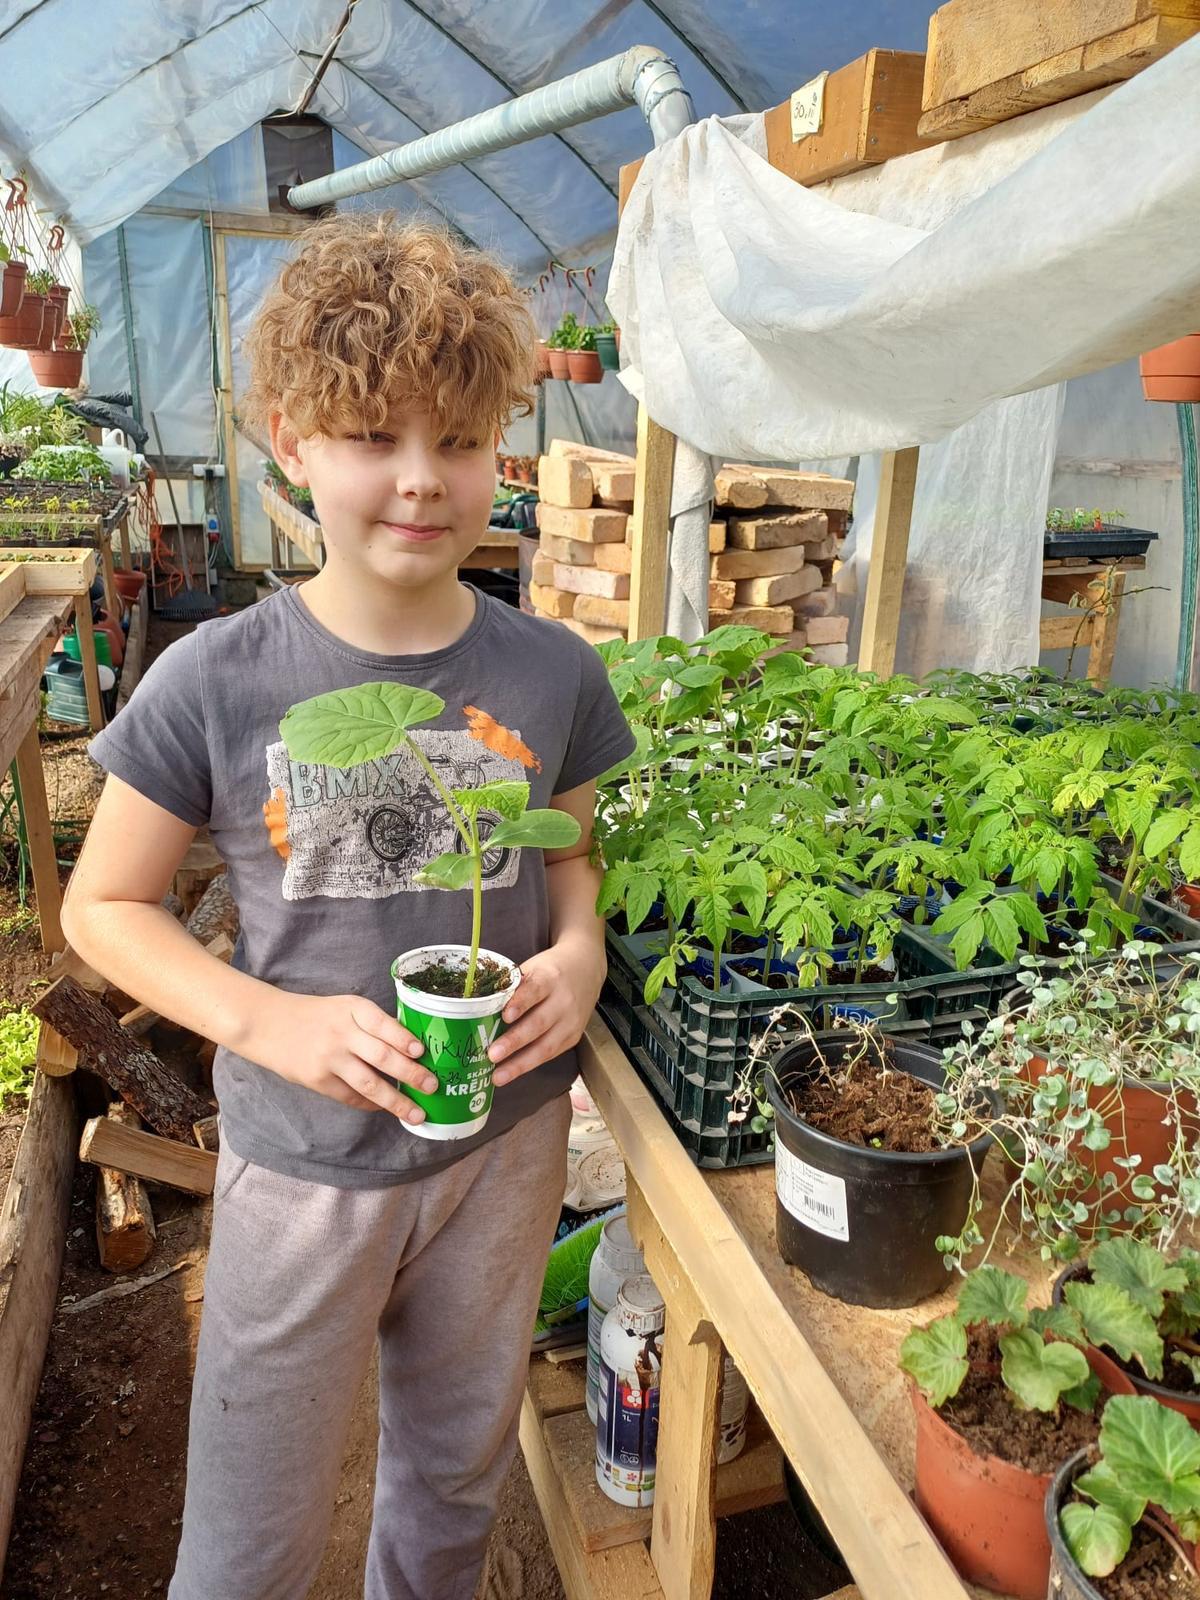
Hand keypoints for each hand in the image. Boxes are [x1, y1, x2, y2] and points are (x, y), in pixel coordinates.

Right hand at [243, 990, 437, 1123]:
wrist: (268, 1024)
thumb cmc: (316, 1015)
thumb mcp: (344, 1007)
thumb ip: (371, 1024)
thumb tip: (411, 1051)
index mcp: (352, 1008)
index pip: (383, 1024)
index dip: (404, 1039)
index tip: (422, 1052)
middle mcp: (342, 1032)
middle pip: (382, 1056)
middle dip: (411, 1074)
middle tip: (432, 1086)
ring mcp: (329, 1058)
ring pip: (369, 1083)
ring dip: (396, 1101)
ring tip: (416, 1113)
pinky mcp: (317, 1080)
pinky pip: (350, 1096)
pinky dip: (370, 1103)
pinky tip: (384, 1108)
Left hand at [489, 935, 604, 1085]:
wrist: (586, 969)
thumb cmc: (550, 970)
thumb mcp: (533, 967)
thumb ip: (512, 985)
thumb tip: (480, 1005)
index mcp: (550, 977)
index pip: (535, 989)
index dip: (520, 1003)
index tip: (505, 1016)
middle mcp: (564, 1000)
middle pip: (539, 1023)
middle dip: (515, 1041)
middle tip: (492, 1054)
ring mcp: (571, 1021)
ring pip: (546, 1046)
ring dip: (521, 1063)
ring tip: (498, 1076)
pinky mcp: (573, 1037)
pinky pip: (550, 1053)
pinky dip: (530, 1064)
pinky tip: (512, 1072)